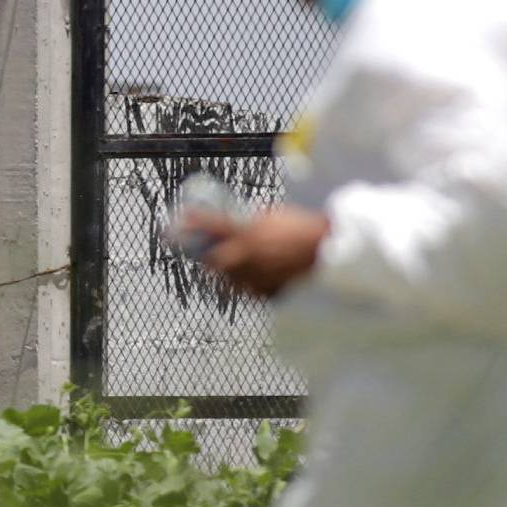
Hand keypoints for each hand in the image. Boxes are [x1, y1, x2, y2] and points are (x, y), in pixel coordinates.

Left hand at [199, 205, 329, 297]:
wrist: (326, 248)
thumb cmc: (302, 227)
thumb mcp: (274, 214)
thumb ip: (254, 219)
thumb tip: (244, 218)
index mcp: (248, 233)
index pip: (213, 226)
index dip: (194, 222)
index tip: (180, 219)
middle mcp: (248, 256)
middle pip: (215, 262)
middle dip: (209, 259)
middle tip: (209, 256)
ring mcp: (257, 276)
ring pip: (232, 279)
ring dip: (230, 273)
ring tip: (239, 267)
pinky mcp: (268, 291)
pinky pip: (251, 291)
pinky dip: (250, 285)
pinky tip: (258, 278)